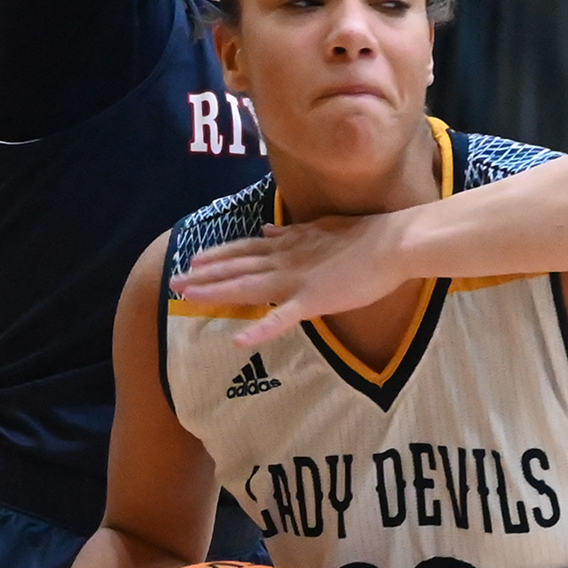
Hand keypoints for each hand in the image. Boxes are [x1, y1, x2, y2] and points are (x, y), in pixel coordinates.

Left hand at [170, 213, 408, 352]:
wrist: (393, 243)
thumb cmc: (365, 236)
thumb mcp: (322, 228)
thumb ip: (294, 233)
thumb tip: (270, 232)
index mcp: (289, 245)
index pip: (246, 250)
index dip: (218, 256)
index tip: (193, 260)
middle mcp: (285, 260)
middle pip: (237, 268)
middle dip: (205, 276)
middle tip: (174, 282)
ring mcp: (296, 280)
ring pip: (248, 287)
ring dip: (217, 293)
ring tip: (188, 298)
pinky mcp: (313, 300)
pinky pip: (282, 318)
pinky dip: (260, 328)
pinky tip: (238, 339)